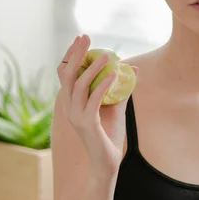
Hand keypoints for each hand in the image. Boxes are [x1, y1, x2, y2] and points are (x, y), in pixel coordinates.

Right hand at [57, 34, 136, 176]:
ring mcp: (75, 116)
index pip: (65, 73)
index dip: (71, 55)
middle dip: (76, 53)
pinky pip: (92, 101)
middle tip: (86, 37)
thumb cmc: (110, 135)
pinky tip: (114, 75)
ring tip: (108, 55)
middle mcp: (69, 107)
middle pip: (67, 74)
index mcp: (72, 102)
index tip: (81, 39)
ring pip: (79, 85)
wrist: (108, 163)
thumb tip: (133, 68)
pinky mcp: (86, 124)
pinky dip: (103, 86)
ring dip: (93, 68)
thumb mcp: (116, 106)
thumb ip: (121, 88)